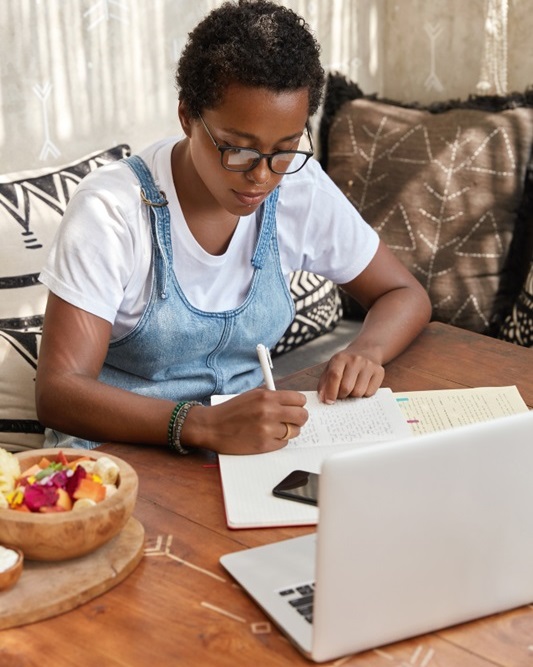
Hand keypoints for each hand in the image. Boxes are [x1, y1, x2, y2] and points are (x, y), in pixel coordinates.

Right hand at [184, 388, 307, 454]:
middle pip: (302, 416)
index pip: (299, 399)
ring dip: (289, 431)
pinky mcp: (264, 445)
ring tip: (276, 429)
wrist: (212, 426)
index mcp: (267, 396)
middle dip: (298, 418)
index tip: (296, 407)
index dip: (299, 404)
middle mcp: (269, 412)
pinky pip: (283, 443)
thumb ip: (272, 397)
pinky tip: (267, 436)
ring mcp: (267, 429)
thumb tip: (291, 401)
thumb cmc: (231, 411)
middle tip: (292, 420)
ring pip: (294, 431)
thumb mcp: (252, 395)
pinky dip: (278, 441)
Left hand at [317, 348, 384, 403]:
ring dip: (353, 395)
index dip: (330, 391)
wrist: (366, 351)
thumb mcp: (331, 367)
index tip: (329, 401)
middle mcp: (355, 360)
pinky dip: (364, 394)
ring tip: (351, 388)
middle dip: (341, 395)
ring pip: (358, 392)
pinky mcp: (379, 372)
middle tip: (341, 394)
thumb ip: (324, 383)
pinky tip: (362, 386)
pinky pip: (370, 393)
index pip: (334, 376)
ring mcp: (369, 365)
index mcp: (340, 358)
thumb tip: (323, 399)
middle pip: (346, 388)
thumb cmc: (345, 364)